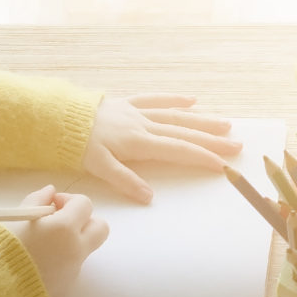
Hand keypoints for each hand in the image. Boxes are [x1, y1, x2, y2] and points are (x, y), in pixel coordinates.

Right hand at [11, 186, 108, 296]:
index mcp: (65, 228)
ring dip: (73, 239)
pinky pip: (73, 264)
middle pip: (100, 227)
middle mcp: (76, 248)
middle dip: (84, 220)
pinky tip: (41, 259)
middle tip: (62, 220)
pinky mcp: (68, 283)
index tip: (51, 205)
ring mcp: (74, 268)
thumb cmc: (3, 247)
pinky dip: (64, 257)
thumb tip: (51, 191)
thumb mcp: (17, 217)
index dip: (69, 200)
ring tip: (46, 241)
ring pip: (86, 247)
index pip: (84, 204)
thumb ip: (37, 199)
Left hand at [82, 94, 241, 202]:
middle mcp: (144, 125)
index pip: (177, 150)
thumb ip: (125, 181)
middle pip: (184, 133)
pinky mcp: (128, 103)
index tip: (223, 164)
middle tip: (236, 145)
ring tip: (225, 124)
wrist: (60, 118)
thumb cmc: (78, 146)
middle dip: (212, 140)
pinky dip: (174, 99)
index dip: (201, 157)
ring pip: (176, 116)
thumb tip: (149, 197)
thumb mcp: (98, 168)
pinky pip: (155, 99)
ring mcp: (137, 112)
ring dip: (201, 120)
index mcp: (139, 142)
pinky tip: (192, 100)